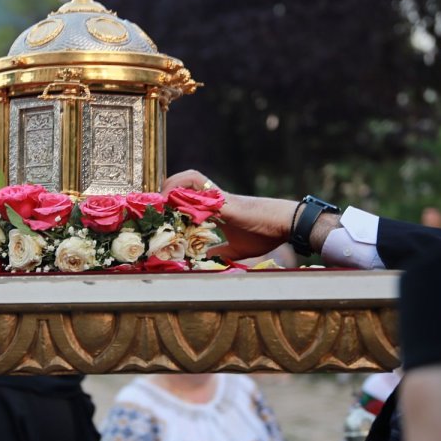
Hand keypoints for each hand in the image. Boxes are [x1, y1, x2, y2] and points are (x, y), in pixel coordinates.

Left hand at [163, 171, 298, 261]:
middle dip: (167, 188)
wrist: (284, 223)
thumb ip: (219, 252)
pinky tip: (176, 204)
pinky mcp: (224, 201)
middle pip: (185, 180)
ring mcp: (219, 197)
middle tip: (156, 205)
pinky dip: (185, 193)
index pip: (188, 195)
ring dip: (173, 185)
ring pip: (190, 177)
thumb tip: (204, 262)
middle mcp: (214, 198)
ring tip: (163, 200)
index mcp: (216, 207)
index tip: (160, 212)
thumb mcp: (236, 248)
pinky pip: (200, 192)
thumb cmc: (264, 233)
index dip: (172, 198)